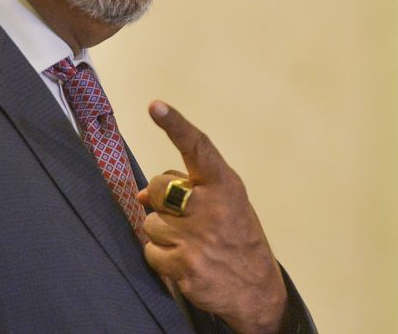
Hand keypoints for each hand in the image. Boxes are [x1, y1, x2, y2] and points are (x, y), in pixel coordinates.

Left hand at [137, 101, 287, 333]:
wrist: (257, 290)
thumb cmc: (236, 237)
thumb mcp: (224, 203)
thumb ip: (187, 187)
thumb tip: (140, 195)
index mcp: (225, 185)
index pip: (198, 147)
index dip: (174, 125)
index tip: (155, 106)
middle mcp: (212, 207)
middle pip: (158, 188)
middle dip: (162, 202)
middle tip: (185, 219)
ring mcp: (198, 238)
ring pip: (150, 223)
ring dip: (163, 234)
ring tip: (191, 244)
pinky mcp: (186, 266)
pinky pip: (150, 251)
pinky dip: (161, 258)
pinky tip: (185, 262)